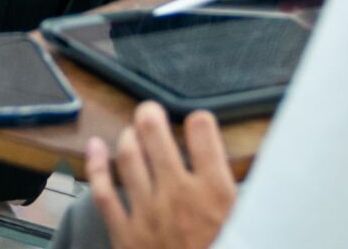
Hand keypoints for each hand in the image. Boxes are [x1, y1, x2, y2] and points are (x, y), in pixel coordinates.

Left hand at [85, 102, 235, 248]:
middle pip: (154, 132)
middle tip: (151, 112)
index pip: (202, 130)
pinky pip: (103, 192)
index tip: (198, 125)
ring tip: (132, 133)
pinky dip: (96, 166)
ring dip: (128, 137)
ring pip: (127, 155)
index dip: (199, 121)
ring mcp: (148, 214)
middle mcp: (180, 195)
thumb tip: (252, 172)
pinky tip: (95, 148)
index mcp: (217, 192)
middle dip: (150, 115)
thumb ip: (241, 197)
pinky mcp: (126, 235)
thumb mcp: (247, 224)